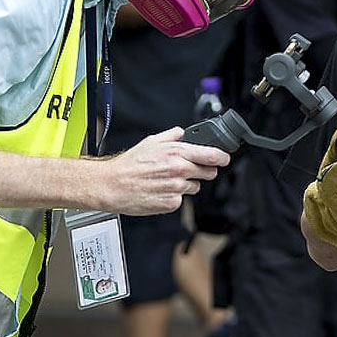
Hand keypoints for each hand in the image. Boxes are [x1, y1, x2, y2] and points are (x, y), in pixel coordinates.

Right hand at [103, 127, 229, 215]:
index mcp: (176, 153)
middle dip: (203, 171)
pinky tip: (161, 190)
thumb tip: (181, 133)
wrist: (113, 185)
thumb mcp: (151, 142)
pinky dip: (174, 196)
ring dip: (186, 183)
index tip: (224, 158)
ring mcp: (176, 188)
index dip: (222, 157)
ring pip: (195, 187)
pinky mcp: (171, 203)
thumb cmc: (129, 165)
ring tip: (166, 180)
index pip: (211, 155)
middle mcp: (179, 170)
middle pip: (209, 172)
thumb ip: (171, 136)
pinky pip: (181, 200)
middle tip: (188, 169)